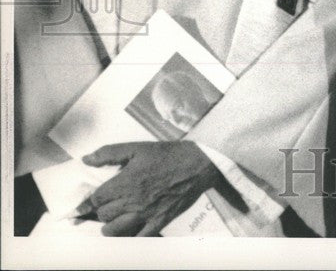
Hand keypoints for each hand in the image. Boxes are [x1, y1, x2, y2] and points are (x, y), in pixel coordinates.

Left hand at [77, 141, 222, 235]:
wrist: (198, 164)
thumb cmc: (168, 155)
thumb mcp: (137, 148)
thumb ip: (109, 153)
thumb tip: (86, 159)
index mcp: (125, 182)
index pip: (96, 199)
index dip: (93, 198)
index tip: (95, 198)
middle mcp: (132, 201)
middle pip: (103, 215)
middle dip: (103, 210)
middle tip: (109, 204)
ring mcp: (146, 214)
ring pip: (114, 230)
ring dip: (110, 226)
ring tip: (115, 219)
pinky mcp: (159, 221)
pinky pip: (138, 238)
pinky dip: (130, 238)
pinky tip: (129, 231)